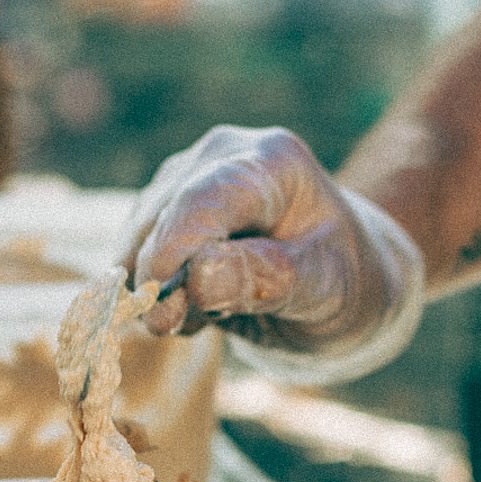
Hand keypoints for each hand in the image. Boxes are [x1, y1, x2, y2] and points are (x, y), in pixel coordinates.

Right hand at [123, 126, 424, 380]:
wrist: (345, 277)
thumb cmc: (344, 283)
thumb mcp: (324, 289)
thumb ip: (268, 280)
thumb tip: (197, 278)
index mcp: (273, 161)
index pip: (204, 198)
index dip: (173, 249)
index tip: (158, 308)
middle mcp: (223, 154)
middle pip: (162, 219)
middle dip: (164, 283)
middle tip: (194, 327)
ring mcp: (188, 175)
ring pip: (139, 239)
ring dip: (161, 291)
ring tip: (212, 314)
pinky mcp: (164, 205)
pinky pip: (134, 252)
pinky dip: (156, 289)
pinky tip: (196, 302)